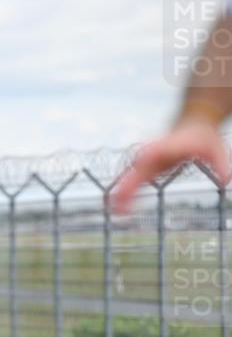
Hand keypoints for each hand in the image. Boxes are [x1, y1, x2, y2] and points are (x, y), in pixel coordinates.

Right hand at [113, 118, 229, 213]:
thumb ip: (220, 163)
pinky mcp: (145, 168)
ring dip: (121, 194)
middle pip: (137, 170)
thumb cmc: (204, 137)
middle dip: (128, 186)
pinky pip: (132, 181)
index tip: (139, 165)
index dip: (147, 158)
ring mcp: (147, 161)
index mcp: (168, 146)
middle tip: (121, 205)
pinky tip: (120, 208)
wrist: (193, 124)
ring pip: (130, 177)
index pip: (155, 152)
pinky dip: (125, 194)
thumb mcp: (216, 149)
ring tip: (115, 212)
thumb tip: (226, 180)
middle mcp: (154, 154)